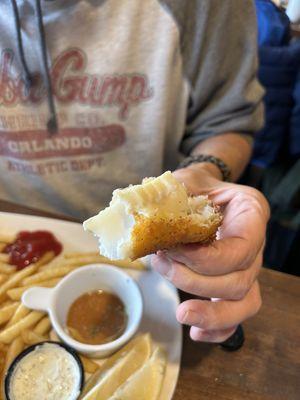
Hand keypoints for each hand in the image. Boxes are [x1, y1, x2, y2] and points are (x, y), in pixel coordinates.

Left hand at [151, 165, 269, 342]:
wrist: (200, 190)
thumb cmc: (192, 185)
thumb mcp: (180, 182)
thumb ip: (166, 200)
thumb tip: (137, 226)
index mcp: (250, 212)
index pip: (241, 247)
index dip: (206, 259)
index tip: (172, 250)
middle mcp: (256, 243)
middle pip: (240, 280)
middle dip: (196, 282)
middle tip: (162, 264)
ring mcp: (248, 266)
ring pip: (244, 303)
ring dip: (209, 311)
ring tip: (179, 310)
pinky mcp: (235, 283)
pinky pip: (237, 314)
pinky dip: (219, 328)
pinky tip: (196, 333)